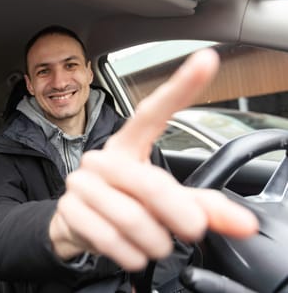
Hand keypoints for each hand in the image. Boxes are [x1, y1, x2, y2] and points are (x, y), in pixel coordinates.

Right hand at [48, 49, 258, 270]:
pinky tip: (132, 252)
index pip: (153, 113)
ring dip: (154, 240)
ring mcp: (81, 183)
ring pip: (131, 217)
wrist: (77, 225)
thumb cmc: (125, 202)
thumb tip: (244, 223)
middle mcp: (101, 158)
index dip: (180, 87)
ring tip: (154, 243)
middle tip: (192, 229)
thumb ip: (203, 207)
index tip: (207, 60)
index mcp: (127, 146)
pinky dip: (130, 254)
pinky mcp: (69, 210)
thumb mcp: (162, 200)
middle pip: (150, 183)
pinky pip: (109, 238)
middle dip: (178, 213)